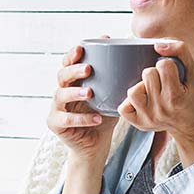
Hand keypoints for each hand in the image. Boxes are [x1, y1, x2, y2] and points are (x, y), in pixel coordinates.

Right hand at [47, 39, 111, 156]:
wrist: (96, 146)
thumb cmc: (104, 118)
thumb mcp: (112, 97)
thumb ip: (117, 81)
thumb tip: (137, 60)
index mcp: (74, 82)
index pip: (68, 63)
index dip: (72, 54)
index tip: (82, 47)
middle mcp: (62, 91)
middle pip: (62, 75)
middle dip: (73, 70)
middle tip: (88, 69)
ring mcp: (56, 108)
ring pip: (60, 95)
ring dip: (75, 92)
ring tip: (89, 93)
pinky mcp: (55, 124)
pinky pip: (65, 119)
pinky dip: (81, 118)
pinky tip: (96, 118)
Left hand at [119, 39, 193, 144]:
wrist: (193, 125)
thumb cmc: (193, 96)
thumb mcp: (193, 72)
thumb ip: (181, 51)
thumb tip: (157, 45)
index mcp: (176, 97)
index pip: (163, 65)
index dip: (169, 65)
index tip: (175, 74)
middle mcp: (161, 109)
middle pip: (147, 74)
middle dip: (156, 74)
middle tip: (165, 83)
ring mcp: (148, 118)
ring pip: (133, 91)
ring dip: (142, 87)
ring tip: (152, 91)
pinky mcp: (139, 124)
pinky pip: (123, 108)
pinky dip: (131, 102)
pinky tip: (143, 101)